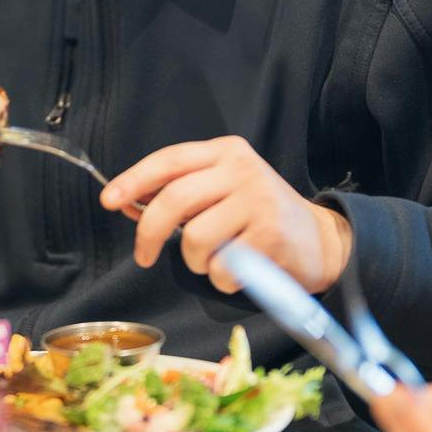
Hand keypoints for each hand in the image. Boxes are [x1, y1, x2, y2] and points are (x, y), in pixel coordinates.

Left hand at [100, 136, 351, 293]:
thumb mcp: (221, 192)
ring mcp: (258, 201)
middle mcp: (241, 170)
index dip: (134, 180)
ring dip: (194, 261)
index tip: (109, 200)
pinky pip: (221, 267)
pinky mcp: (270, 236)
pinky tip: (240, 271)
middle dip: (148, 233)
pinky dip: (221, 279)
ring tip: (214, 260)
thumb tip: (125, 204)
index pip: (169, 161)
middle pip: (174, 199)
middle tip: (142, 256)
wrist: (322, 242)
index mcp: (225, 152)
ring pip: (194, 238)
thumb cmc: (260, 218)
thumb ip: (179, 195)